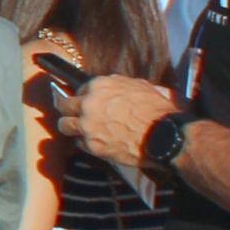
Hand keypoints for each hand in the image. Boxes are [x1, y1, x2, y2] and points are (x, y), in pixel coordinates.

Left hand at [57, 71, 175, 167]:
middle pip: (64, 105)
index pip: (80, 89)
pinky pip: (79, 143)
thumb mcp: (140, 86)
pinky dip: (86, 144)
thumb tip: (114, 85)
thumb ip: (119, 85)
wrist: (165, 135)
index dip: (84, 98)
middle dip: (69, 110)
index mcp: (99, 85)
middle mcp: (88, 103)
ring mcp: (87, 124)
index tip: (87, 104)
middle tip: (75, 116)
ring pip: (64, 125)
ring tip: (80, 131)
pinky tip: (97, 143)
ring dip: (71, 127)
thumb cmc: (157, 111)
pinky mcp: (91, 144)